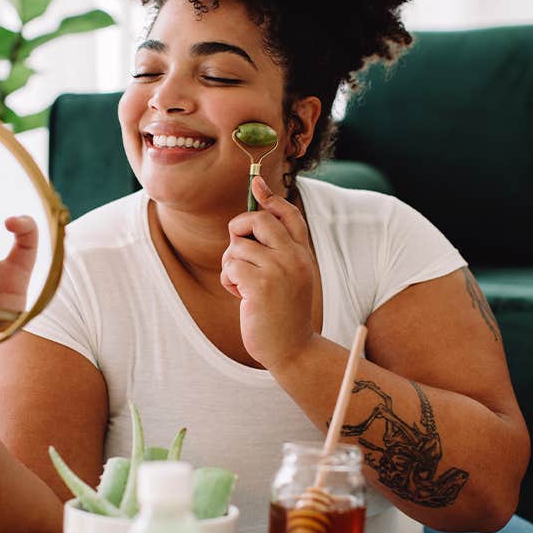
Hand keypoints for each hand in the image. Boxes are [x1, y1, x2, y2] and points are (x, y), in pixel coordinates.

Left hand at [220, 176, 318, 368]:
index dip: (270, 197)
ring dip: (232, 266)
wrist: (293, 349)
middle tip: (237, 252)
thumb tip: (251, 219)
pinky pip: (231, 266)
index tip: (257, 184)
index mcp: (303, 253)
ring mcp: (279, 270)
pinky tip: (240, 296)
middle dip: (238, 230)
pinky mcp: (260, 286)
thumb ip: (277, 251)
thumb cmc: (284, 313)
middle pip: (257, 220)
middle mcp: (294, 257)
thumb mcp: (289, 277)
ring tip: (242, 286)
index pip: (288, 214)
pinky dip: (229, 281)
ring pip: (238, 247)